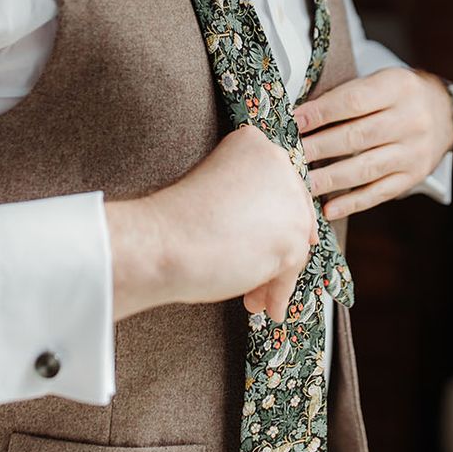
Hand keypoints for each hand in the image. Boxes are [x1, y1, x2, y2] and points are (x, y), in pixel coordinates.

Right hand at [105, 125, 317, 323]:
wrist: (160, 243)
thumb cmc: (174, 223)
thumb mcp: (216, 194)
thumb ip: (248, 203)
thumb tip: (276, 234)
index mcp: (253, 144)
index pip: (276, 186)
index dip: (268, 220)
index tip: (258, 241)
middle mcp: (277, 163)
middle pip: (290, 216)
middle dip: (275, 251)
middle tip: (257, 276)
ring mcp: (288, 200)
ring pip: (292, 246)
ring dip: (272, 276)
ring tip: (253, 298)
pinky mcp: (292, 237)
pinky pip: (290, 271)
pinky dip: (277, 292)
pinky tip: (264, 308)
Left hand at [293, 66, 452, 219]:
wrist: (445, 112)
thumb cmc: (397, 96)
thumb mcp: (380, 81)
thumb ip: (347, 96)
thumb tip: (299, 117)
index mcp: (398, 88)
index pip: (354, 101)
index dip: (321, 113)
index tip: (293, 122)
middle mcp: (410, 120)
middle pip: (357, 137)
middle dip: (318, 148)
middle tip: (290, 156)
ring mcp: (413, 152)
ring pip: (365, 168)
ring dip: (329, 179)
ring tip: (301, 183)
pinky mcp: (413, 176)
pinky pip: (379, 193)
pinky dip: (352, 202)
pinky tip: (328, 209)